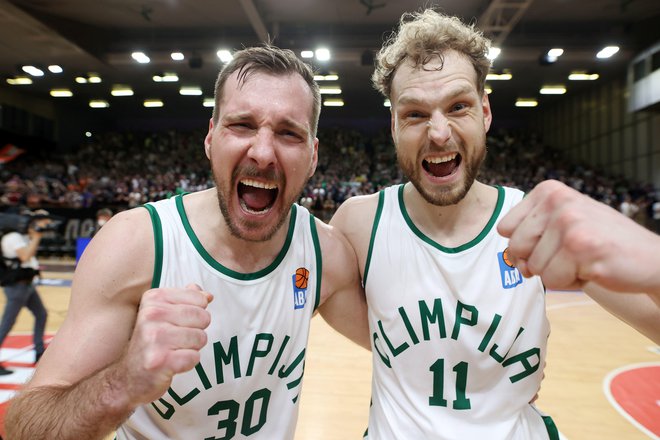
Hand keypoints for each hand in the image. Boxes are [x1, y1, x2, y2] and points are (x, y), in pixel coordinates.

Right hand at [119, 284, 212, 404]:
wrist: (130, 376)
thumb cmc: (152, 343)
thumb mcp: (164, 314)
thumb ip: (186, 300)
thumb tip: (207, 295)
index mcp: (154, 299)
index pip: (199, 298)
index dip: (197, 313)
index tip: (180, 322)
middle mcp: (152, 315)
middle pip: (202, 317)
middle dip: (197, 331)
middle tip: (178, 339)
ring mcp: (155, 338)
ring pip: (200, 337)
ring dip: (192, 347)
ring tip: (174, 350)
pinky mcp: (160, 360)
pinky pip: (194, 357)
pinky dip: (188, 362)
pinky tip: (173, 363)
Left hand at [497, 180, 659, 292]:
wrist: (651, 258)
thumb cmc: (601, 242)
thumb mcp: (562, 223)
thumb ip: (531, 234)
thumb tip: (512, 261)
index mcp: (548, 191)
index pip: (505, 228)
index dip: (525, 245)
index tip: (552, 241)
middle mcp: (558, 202)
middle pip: (516, 248)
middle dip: (540, 260)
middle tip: (572, 253)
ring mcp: (570, 224)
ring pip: (534, 268)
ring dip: (558, 273)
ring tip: (585, 259)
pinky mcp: (582, 250)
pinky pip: (553, 281)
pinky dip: (571, 283)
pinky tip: (593, 269)